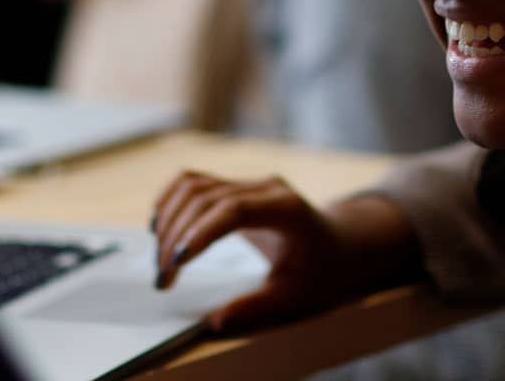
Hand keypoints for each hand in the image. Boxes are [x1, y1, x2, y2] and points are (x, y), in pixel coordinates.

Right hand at [151, 171, 422, 332]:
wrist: (344, 245)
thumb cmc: (324, 272)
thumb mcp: (297, 297)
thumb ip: (257, 306)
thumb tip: (216, 320)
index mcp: (286, 209)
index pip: (235, 210)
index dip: (201, 232)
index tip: (175, 262)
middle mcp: (266, 188)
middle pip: (206, 198)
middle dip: (176, 236)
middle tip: (162, 279)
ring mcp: (250, 183)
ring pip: (193, 185)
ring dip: (168, 219)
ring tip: (159, 260)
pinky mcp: (237, 186)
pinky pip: (194, 183)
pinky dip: (172, 201)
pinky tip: (160, 226)